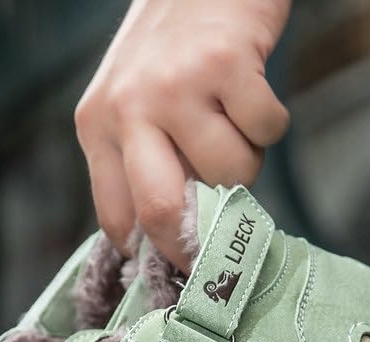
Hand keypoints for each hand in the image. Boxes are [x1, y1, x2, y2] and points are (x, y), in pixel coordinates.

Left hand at [75, 0, 291, 270]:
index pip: (118, 216)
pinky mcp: (226, 63)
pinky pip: (266, 131)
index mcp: (97, 125)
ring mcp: (176, 85)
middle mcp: (128, 106)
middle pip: (162, 210)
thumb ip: (141, 164)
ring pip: (229, 173)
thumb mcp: (131, 104)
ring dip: (247, 163)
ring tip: (235, 125)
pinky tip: (253, 93)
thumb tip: (172, 239)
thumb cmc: (172, 49)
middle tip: (220, 246)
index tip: (184, 265)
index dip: (155, 251)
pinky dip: (271, 123)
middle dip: (197, 240)